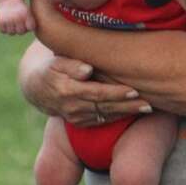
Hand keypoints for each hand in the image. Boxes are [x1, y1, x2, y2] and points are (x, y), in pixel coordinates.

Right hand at [0, 0, 34, 34]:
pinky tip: (6, 23)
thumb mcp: (28, 13)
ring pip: (11, 33)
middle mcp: (17, 17)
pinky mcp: (0, 21)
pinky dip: (4, 29)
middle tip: (19, 24)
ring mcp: (8, 19)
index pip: (30, 28)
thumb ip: (30, 24)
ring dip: (12, 30)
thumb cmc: (21, 9)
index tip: (27, 21)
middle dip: (21, 29)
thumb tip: (29, 32)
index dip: (29, 26)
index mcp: (26, 14)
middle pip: (21, 32)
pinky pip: (3, 31)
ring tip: (12, 23)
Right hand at [32, 57, 150, 125]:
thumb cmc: (52, 67)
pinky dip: (118, 117)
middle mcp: (71, 107)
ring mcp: (75, 117)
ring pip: (105, 115)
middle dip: (127, 106)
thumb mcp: (57, 61)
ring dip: (127, 113)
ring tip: (147, 108)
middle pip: (104, 106)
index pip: (96, 93)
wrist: (37, 88)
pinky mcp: (79, 123)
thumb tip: (87, 69)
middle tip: (148, 103)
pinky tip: (132, 112)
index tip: (134, 90)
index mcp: (66, 90)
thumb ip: (71, 64)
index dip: (116, 93)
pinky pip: (101, 121)